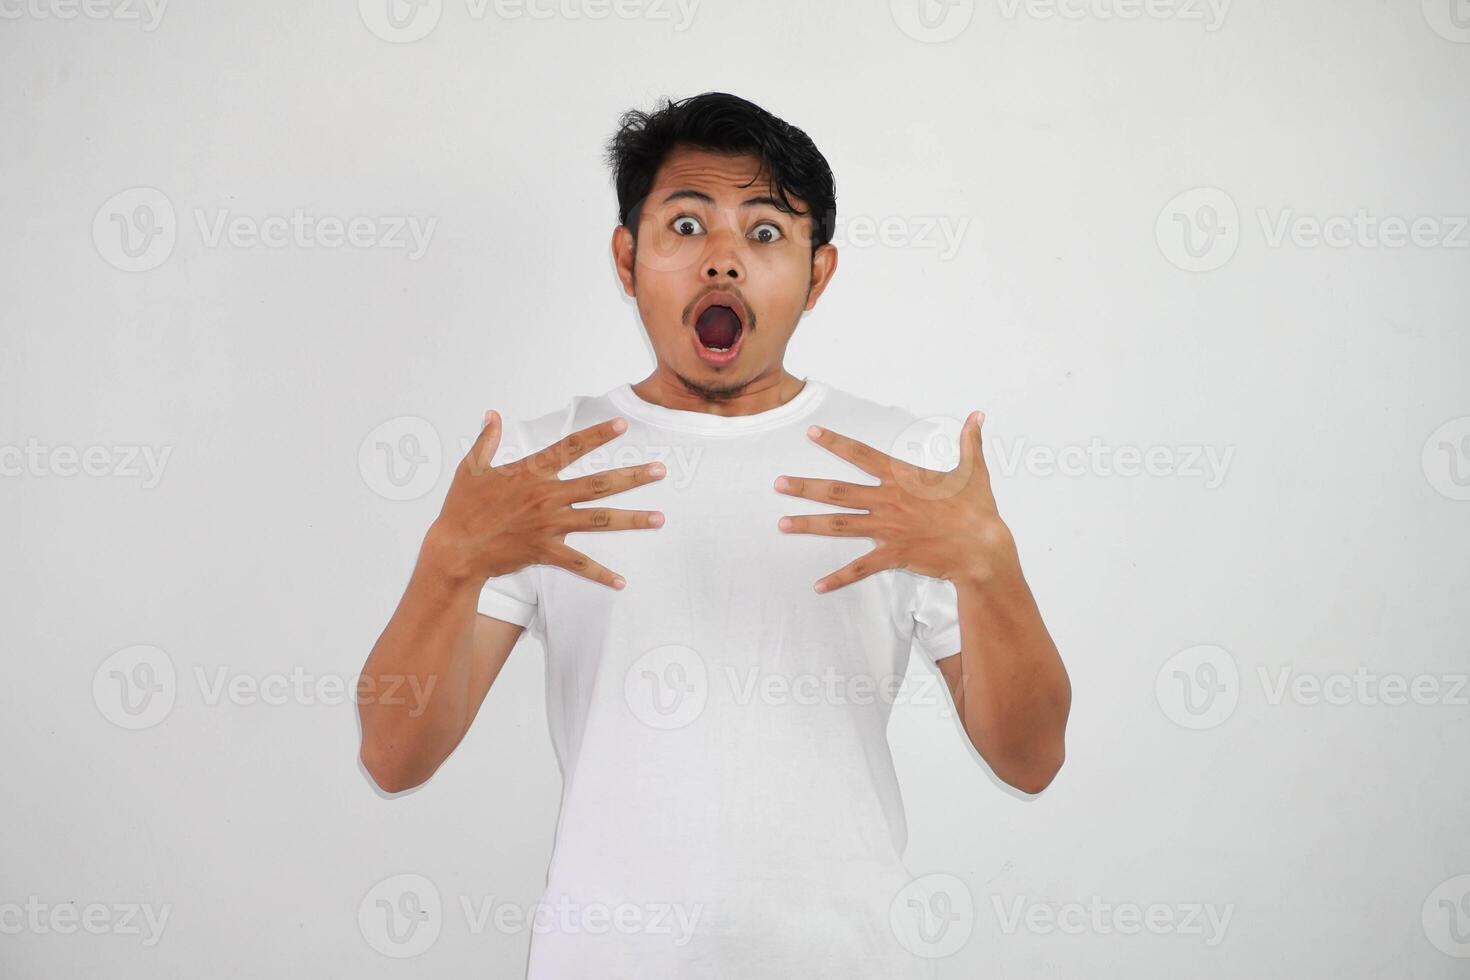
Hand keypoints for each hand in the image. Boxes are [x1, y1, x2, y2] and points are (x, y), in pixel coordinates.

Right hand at [428, 412, 665, 588]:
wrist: (455, 549)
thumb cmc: (461, 508)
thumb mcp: (471, 468)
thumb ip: (487, 440)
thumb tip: (493, 414)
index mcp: (531, 473)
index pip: (570, 447)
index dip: (597, 435)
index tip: (622, 426)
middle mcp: (547, 496)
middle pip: (599, 484)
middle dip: (633, 476)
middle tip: (661, 470)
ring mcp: (549, 525)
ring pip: (599, 520)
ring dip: (632, 519)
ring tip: (659, 518)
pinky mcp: (545, 551)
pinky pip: (578, 564)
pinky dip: (600, 574)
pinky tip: (621, 582)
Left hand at [774, 412, 1017, 592]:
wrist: (983, 547)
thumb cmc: (978, 509)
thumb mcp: (974, 470)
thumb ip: (970, 441)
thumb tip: (978, 414)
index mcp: (902, 477)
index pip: (862, 455)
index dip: (835, 442)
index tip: (811, 433)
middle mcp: (888, 500)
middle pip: (838, 490)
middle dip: (805, 487)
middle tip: (777, 484)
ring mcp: (888, 528)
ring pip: (839, 525)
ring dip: (809, 525)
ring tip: (782, 525)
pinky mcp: (894, 554)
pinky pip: (860, 568)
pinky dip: (839, 578)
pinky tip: (818, 585)